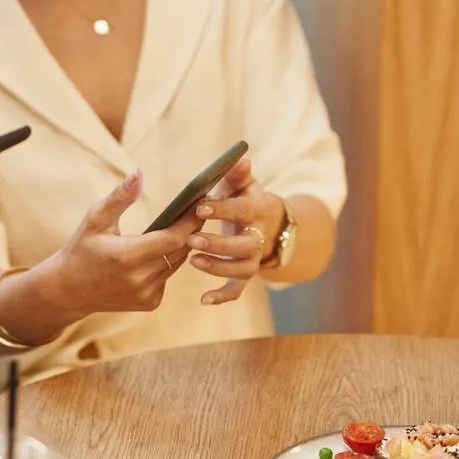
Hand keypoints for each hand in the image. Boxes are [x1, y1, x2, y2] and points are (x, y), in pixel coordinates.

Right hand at [36, 171, 201, 317]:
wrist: (69, 291)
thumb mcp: (95, 219)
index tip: (200, 203)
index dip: (190, 221)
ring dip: (180, 245)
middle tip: (197, 209)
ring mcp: (146, 294)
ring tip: (181, 224)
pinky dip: (167, 262)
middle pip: (180, 250)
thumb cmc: (81, 248)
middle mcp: (139, 279)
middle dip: (190, 229)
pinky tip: (158, 251)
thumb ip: (120, 197)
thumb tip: (138, 172)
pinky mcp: (150, 303)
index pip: (173, 238)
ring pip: (177, 263)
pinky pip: (168, 276)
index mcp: (126, 256)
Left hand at [186, 158, 285, 305]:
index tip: (200, 206)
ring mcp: (253, 257)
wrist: (265, 222)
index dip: (222, 210)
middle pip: (244, 245)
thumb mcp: (241, 182)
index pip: (242, 210)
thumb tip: (240, 158)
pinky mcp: (245, 273)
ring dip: (219, 267)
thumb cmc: (243, 196)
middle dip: (218, 244)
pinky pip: (238, 289)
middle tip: (192, 239)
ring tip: (193, 261)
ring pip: (242, 269)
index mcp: (256, 209)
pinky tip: (203, 300)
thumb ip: (237, 172)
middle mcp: (258, 236)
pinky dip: (223, 297)